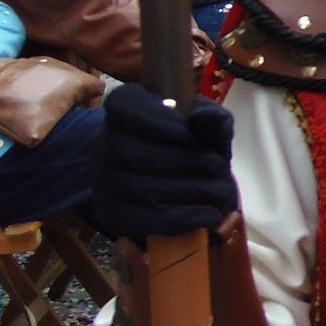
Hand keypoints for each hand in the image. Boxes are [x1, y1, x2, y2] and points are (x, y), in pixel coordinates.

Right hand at [92, 84, 238, 239]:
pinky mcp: (115, 216)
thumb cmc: (184, 140)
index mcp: (123, 107)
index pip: (125, 105)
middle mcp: (104, 143)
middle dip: (185, 162)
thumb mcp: (201, 122)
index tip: (188, 132)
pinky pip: (147, 220)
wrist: (161, 174)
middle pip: (134, 153)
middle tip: (218, 167)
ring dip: (192, 192)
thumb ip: (209, 118)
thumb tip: (208, 118)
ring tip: (220, 191)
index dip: (156, 119)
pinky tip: (209, 213)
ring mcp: (105, 183)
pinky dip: (185, 218)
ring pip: (143, 189)